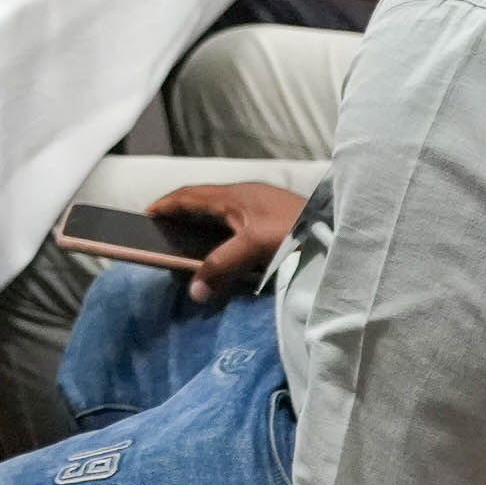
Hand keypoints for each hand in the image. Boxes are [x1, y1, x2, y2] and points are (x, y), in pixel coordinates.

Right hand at [149, 181, 306, 303]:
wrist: (338, 231)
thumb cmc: (295, 231)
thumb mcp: (253, 248)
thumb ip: (221, 267)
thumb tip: (193, 290)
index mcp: (234, 195)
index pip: (189, 194)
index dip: (166, 203)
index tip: (147, 214)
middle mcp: (246, 195)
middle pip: (205, 201)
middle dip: (183, 212)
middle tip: (166, 229)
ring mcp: (262, 205)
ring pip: (223, 212)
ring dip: (205, 223)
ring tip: (192, 241)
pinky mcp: (276, 218)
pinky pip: (238, 221)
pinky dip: (224, 232)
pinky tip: (230, 249)